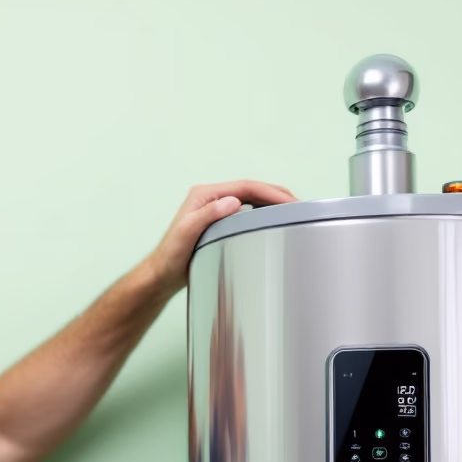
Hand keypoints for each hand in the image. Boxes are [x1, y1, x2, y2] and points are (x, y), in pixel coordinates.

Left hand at [147, 181, 296, 294]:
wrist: (162, 274)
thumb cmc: (171, 257)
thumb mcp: (186, 234)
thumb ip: (207, 215)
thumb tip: (233, 201)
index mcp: (203, 195)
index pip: (245, 187)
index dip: (269, 192)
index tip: (289, 200)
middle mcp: (210, 199)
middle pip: (251, 190)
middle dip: (276, 194)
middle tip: (299, 204)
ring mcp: (214, 210)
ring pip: (250, 199)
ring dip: (271, 202)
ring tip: (292, 210)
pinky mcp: (218, 222)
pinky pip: (246, 212)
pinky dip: (262, 213)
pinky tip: (273, 220)